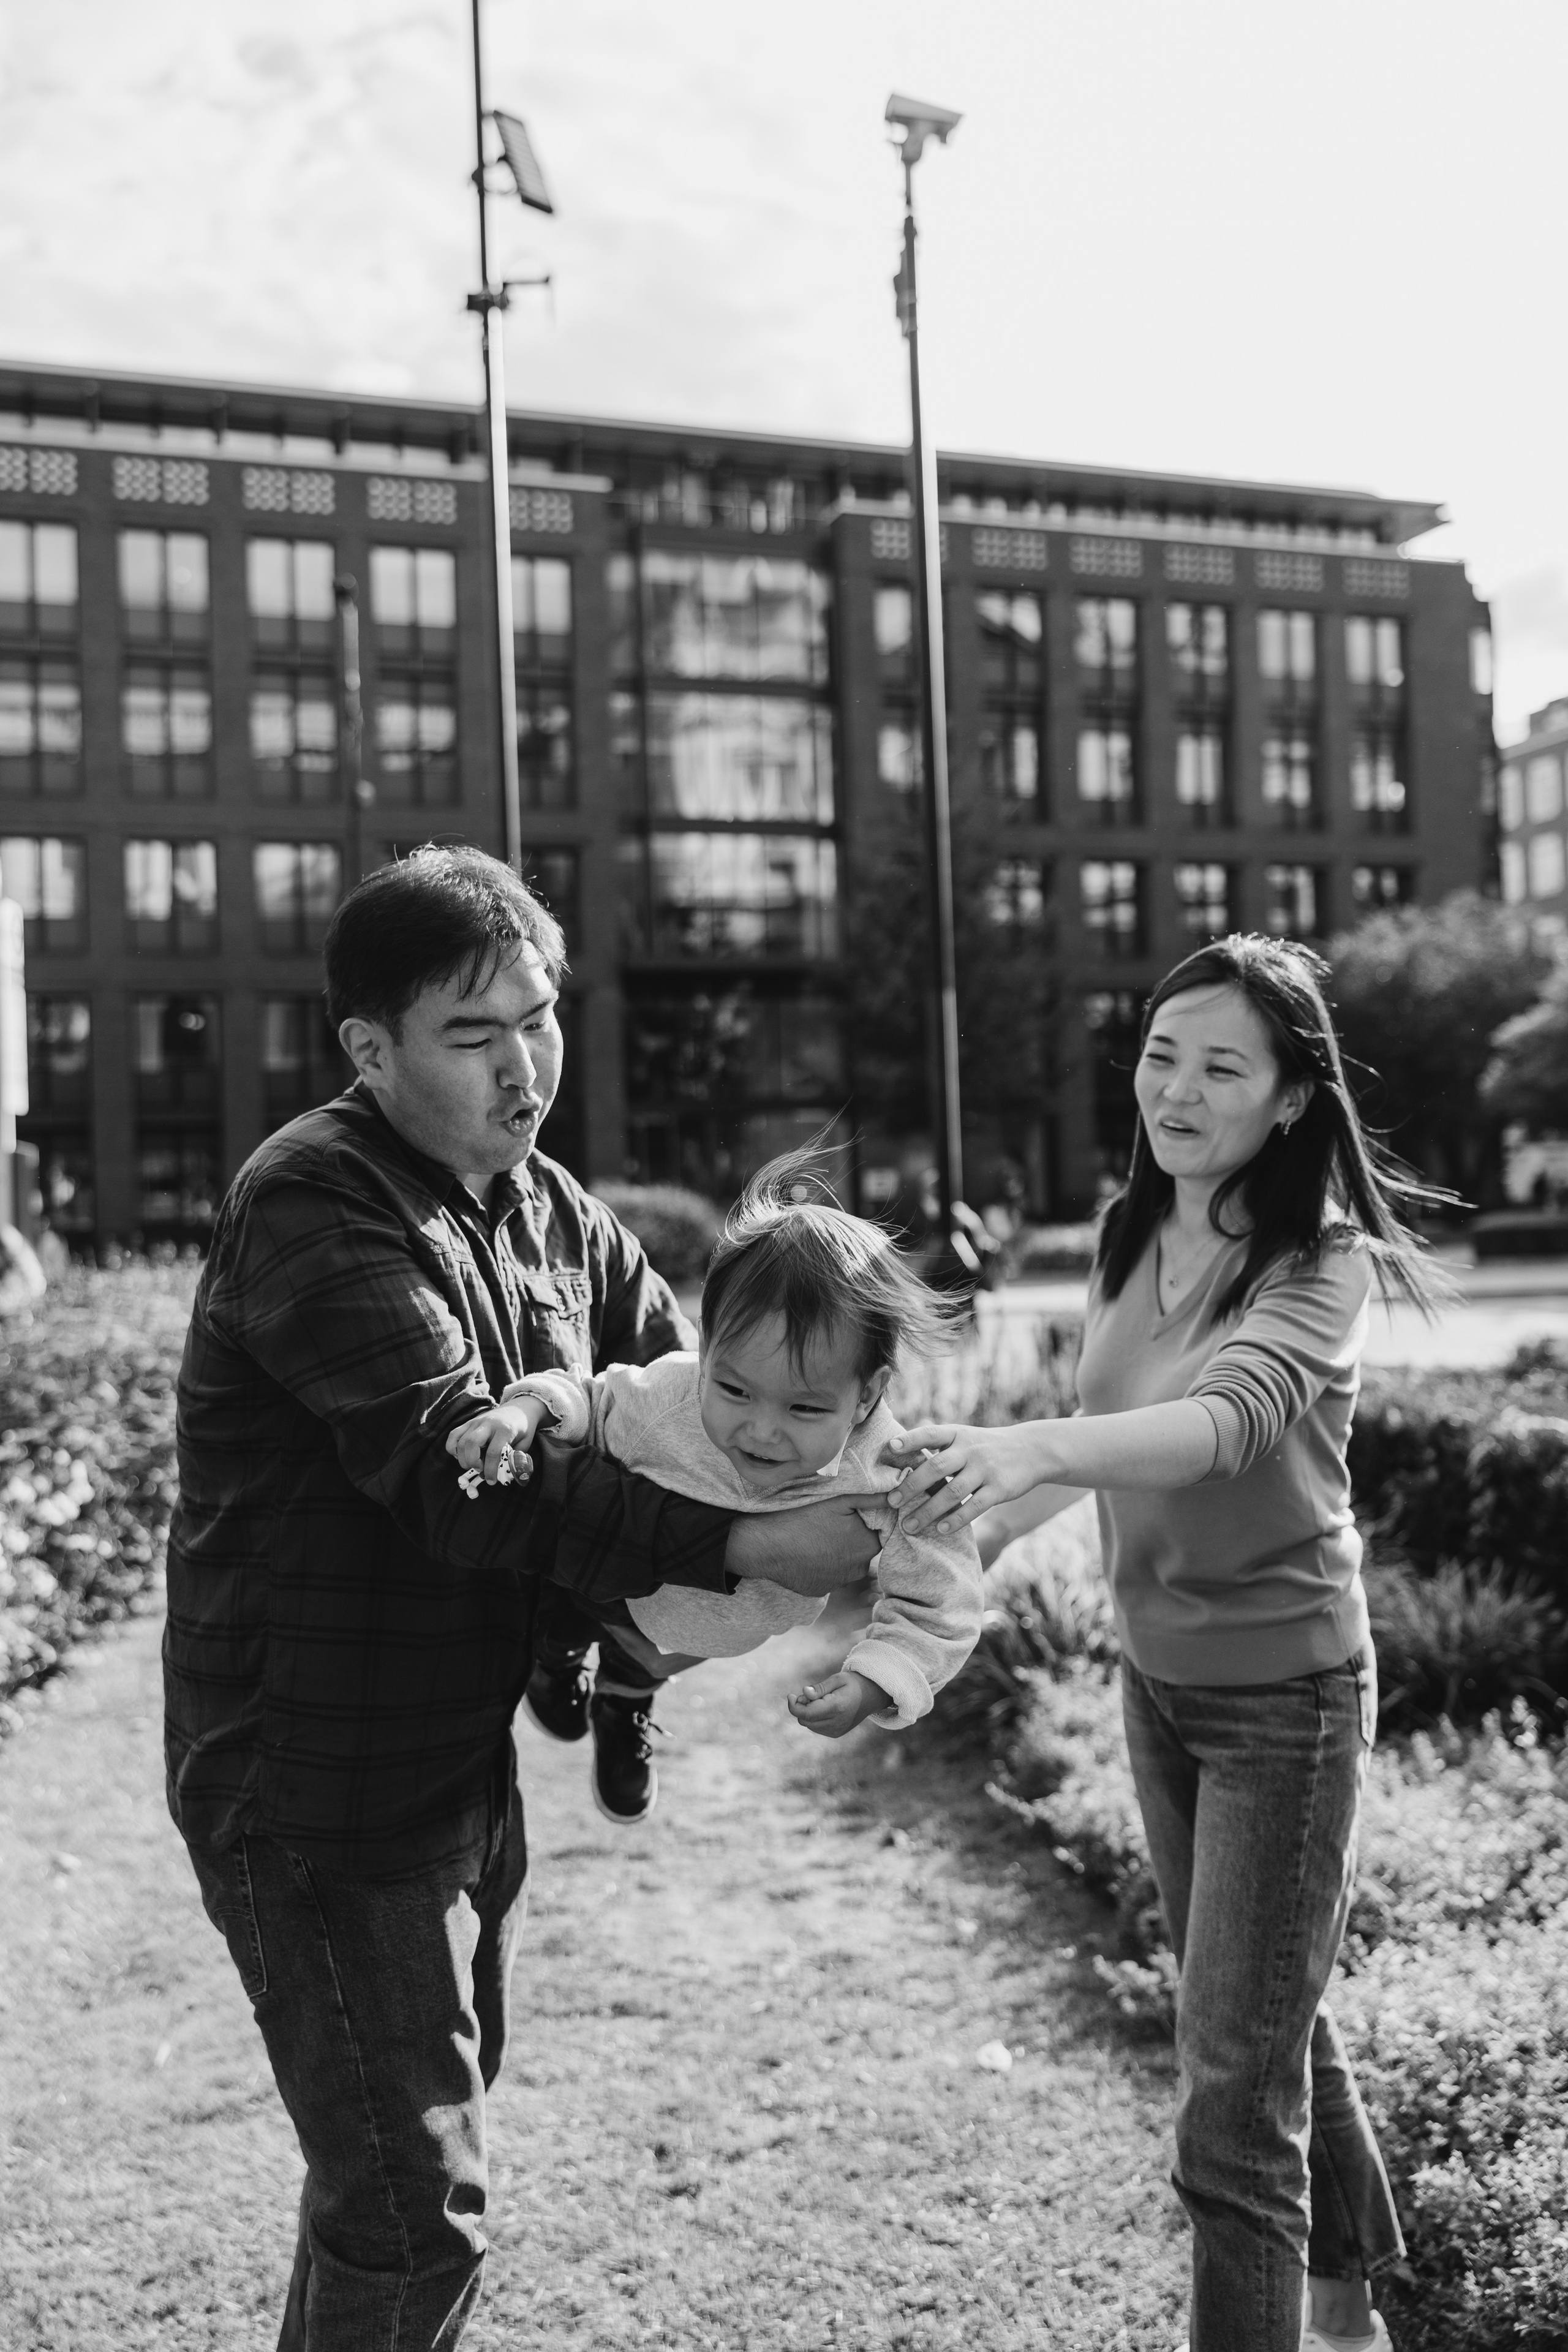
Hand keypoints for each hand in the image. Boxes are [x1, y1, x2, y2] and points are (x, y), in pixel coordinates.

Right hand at [445, 1399, 542, 1491]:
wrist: (518, 1409)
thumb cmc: (522, 1429)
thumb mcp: (525, 1443)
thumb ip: (514, 1458)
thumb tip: (502, 1475)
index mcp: (505, 1429)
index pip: (493, 1452)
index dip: (490, 1470)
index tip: (491, 1481)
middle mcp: (488, 1423)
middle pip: (471, 1443)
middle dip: (473, 1462)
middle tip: (480, 1470)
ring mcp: (476, 1422)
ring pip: (460, 1441)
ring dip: (463, 1459)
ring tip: (474, 1464)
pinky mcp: (468, 1423)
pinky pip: (453, 1436)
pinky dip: (453, 1449)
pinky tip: (463, 1456)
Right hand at [725, 1492, 883, 1595]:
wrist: (763, 1546)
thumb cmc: (801, 1518)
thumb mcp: (838, 1500)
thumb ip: (872, 1499)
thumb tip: (897, 1495)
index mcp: (868, 1546)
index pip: (880, 1531)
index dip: (867, 1519)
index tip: (849, 1512)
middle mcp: (858, 1570)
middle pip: (862, 1547)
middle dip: (852, 1535)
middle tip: (829, 1522)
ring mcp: (838, 1583)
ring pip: (846, 1562)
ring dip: (837, 1550)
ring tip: (815, 1535)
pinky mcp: (819, 1591)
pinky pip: (828, 1574)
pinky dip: (822, 1563)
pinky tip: (807, 1550)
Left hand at [787, 1669, 883, 1738]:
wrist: (871, 1696)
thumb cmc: (853, 1683)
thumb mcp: (837, 1679)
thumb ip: (819, 1688)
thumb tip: (804, 1693)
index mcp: (836, 1707)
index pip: (806, 1713)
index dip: (793, 1706)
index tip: (790, 1695)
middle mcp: (836, 1722)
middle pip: (805, 1720)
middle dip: (801, 1707)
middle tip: (809, 1694)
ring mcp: (836, 1730)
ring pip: (809, 1725)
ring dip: (808, 1713)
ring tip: (820, 1700)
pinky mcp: (836, 1734)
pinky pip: (816, 1728)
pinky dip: (814, 1718)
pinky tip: (824, 1708)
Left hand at [882, 1422, 1058, 1536]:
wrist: (1032, 1450)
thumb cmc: (986, 1447)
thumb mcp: (965, 1437)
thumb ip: (938, 1445)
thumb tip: (896, 1450)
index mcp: (957, 1435)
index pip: (931, 1433)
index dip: (910, 1439)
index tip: (890, 1447)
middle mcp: (970, 1449)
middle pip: (937, 1467)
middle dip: (912, 1485)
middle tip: (891, 1502)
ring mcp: (986, 1469)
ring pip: (953, 1492)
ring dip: (928, 1511)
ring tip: (908, 1526)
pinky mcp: (999, 1489)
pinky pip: (975, 1507)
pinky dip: (956, 1519)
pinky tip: (940, 1529)